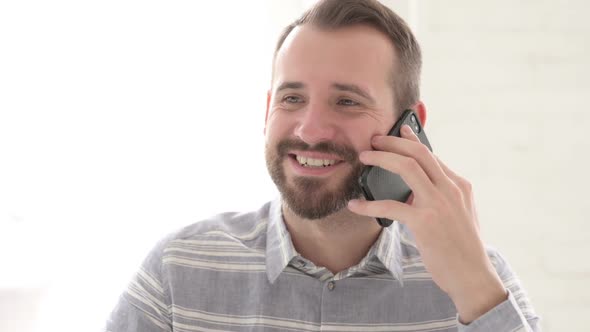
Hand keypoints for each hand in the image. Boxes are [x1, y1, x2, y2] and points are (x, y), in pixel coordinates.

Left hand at [348, 125, 507, 322]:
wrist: (473, 276)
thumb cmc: (462, 248)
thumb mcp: (460, 214)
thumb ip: (443, 197)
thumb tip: (414, 189)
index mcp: (459, 185)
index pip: (432, 155)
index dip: (413, 141)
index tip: (400, 130)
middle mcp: (451, 189)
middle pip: (419, 154)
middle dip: (393, 143)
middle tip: (374, 140)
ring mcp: (438, 204)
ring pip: (406, 168)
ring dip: (382, 159)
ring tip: (364, 158)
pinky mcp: (425, 222)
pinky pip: (390, 206)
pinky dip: (369, 204)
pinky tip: (356, 206)